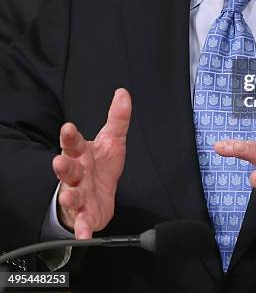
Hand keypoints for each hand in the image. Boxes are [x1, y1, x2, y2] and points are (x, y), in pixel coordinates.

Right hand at [52, 88, 131, 239]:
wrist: (99, 196)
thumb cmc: (101, 166)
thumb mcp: (112, 140)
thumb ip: (117, 118)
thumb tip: (123, 93)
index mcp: (81, 154)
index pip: (73, 143)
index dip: (70, 135)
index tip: (68, 127)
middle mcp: (77, 175)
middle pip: (67, 169)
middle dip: (63, 166)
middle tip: (59, 161)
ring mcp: (78, 195)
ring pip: (71, 195)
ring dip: (69, 195)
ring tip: (69, 195)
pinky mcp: (85, 215)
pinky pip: (82, 223)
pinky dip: (82, 230)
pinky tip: (83, 235)